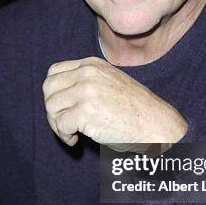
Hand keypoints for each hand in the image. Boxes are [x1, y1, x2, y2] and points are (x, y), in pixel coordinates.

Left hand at [43, 57, 187, 149]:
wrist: (156, 124)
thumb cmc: (135, 110)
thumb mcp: (110, 83)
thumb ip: (86, 82)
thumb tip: (56, 97)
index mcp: (92, 64)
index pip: (54, 72)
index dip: (54, 93)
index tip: (64, 108)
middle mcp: (87, 73)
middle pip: (48, 89)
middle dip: (52, 109)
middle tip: (64, 124)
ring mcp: (86, 91)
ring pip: (51, 107)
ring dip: (58, 125)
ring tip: (73, 133)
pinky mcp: (85, 111)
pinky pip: (60, 125)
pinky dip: (65, 136)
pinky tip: (77, 140)